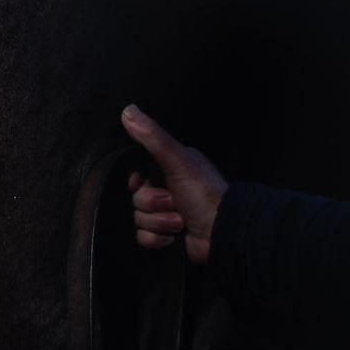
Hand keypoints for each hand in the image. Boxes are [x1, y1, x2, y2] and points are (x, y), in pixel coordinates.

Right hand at [121, 104, 226, 264]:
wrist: (221, 232)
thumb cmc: (202, 192)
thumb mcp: (178, 160)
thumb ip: (152, 136)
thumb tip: (127, 110)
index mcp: (170, 168)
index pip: (136, 174)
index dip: (136, 182)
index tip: (140, 182)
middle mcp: (168, 188)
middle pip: (136, 198)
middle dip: (154, 204)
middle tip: (174, 202)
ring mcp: (166, 213)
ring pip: (139, 218)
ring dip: (159, 222)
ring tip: (180, 221)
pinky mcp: (166, 235)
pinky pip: (143, 238)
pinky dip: (157, 239)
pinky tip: (173, 237)